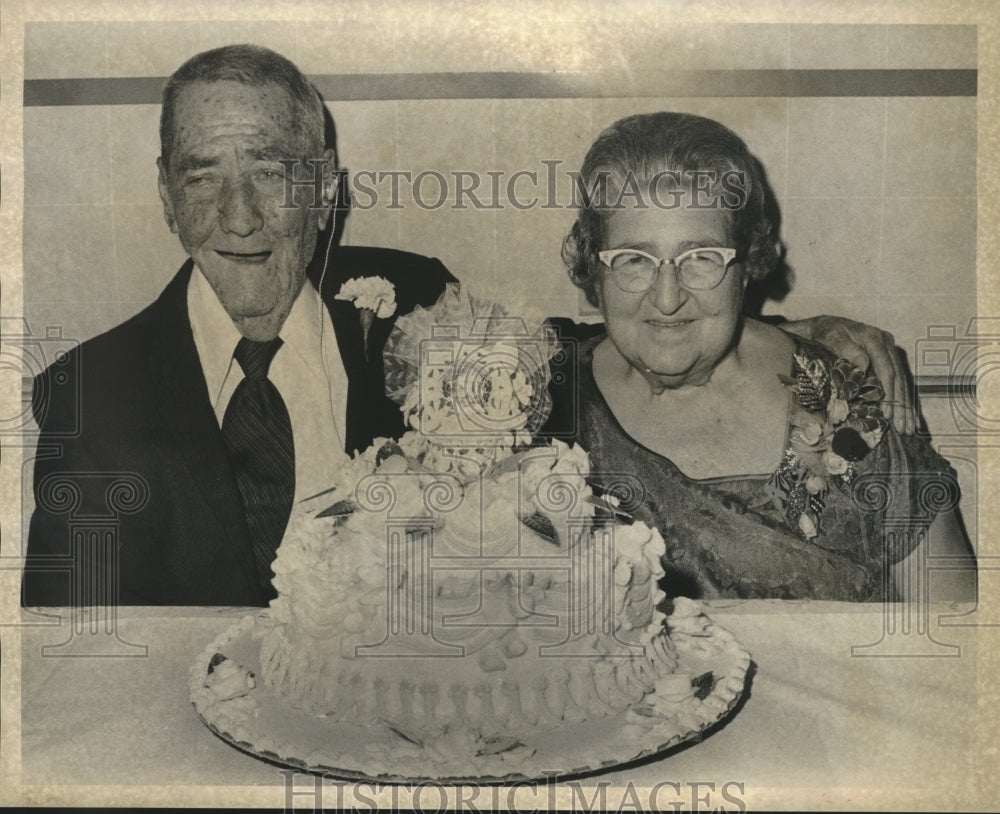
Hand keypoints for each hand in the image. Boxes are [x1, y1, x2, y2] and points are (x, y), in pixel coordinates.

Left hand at [780, 315, 914, 434]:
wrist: (826, 325)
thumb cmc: (826, 332)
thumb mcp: (832, 337)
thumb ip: (847, 350)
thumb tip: (863, 365)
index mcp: (875, 339)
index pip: (887, 369)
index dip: (889, 392)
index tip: (888, 412)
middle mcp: (886, 344)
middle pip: (898, 378)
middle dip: (901, 405)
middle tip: (903, 428)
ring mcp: (888, 352)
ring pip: (901, 382)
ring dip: (905, 407)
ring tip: (907, 428)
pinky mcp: (886, 360)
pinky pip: (898, 382)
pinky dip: (902, 400)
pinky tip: (907, 416)